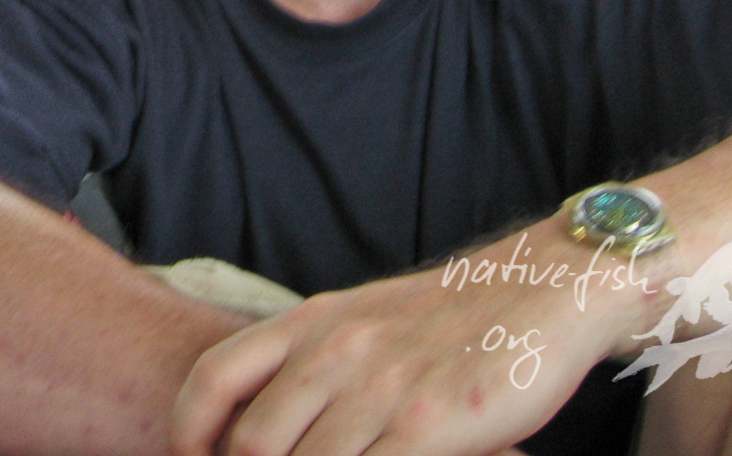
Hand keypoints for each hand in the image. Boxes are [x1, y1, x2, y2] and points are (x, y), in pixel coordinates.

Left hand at [170, 226, 658, 455]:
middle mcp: (334, 352)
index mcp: (311, 323)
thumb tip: (262, 419)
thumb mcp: (361, 320)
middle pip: (252, 440)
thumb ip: (309, 360)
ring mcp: (380, 389)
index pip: (214, 377)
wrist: (542, 291)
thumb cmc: (449, 319)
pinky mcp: (430, 423)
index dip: (189, 430)